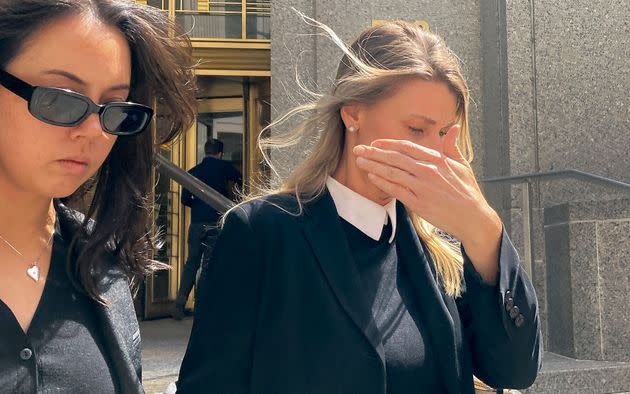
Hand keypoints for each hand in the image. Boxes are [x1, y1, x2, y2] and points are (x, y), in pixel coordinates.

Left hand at [353, 125, 501, 282]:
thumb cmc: (467, 191)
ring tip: (359, 161)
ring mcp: (421, 187)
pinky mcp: (418, 203)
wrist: (473, 218)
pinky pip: (395, 190)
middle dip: (374, 153)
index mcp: (437, 159)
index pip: (407, 147)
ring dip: (373, 166)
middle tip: (358, 149)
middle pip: (395, 158)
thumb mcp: (462, 165)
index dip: (388, 144)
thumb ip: (452, 146)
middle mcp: (427, 171)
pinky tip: (371, 177)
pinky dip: (382, 182)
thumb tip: (452, 128)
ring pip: (392, 173)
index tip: (374, 143)